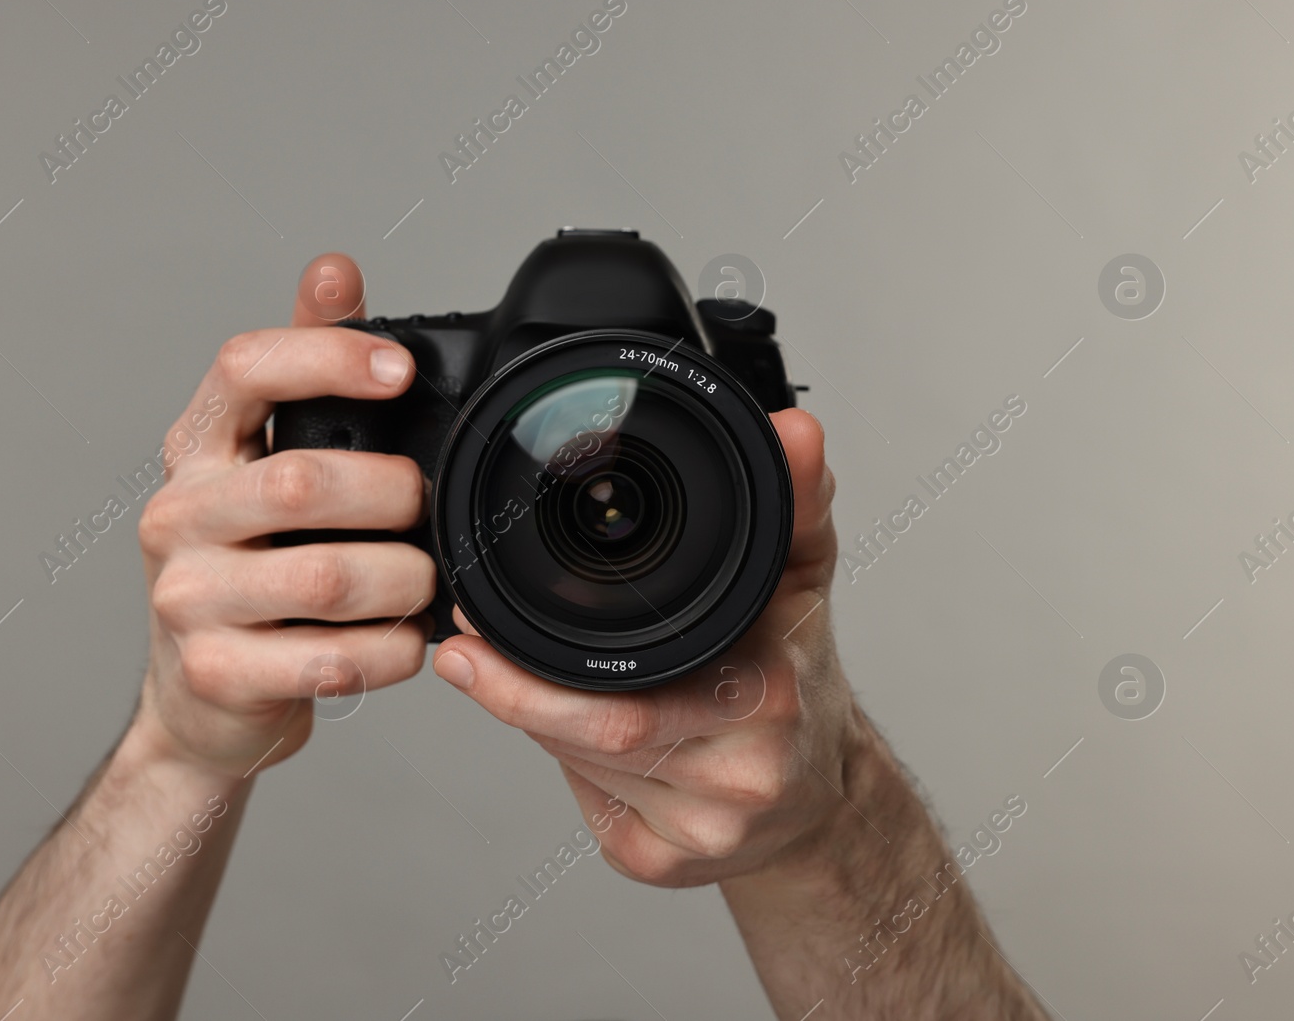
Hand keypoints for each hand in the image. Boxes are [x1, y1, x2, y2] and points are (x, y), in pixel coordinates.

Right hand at [131, 254, 434, 776]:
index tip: (400, 371)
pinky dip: (390, 651)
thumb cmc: (249, 564)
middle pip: (302, 480)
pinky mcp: (217, 673)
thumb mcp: (265, 462)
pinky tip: (401, 642)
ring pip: (329, 576)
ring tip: (421, 582)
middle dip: (391, 495)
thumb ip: (305, 371)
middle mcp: (178, 515)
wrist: (201, 697)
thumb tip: (333, 270)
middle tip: (422, 509)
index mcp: (198, 448)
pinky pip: (332, 658)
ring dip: (403, 580)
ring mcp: (189, 598)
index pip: (246, 368)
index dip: (328, 356)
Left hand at [433, 409, 862, 886]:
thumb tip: (796, 428)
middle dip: (520, 689)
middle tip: (468, 648)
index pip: (623, 694)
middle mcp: (739, 777)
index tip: (476, 631)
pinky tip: (578, 734)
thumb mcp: (801, 576)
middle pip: (590, 734)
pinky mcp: (661, 866)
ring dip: (541, 718)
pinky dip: (567, 763)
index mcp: (767, 697)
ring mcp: (700, 833)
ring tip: (534, 673)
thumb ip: (793, 499)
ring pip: (577, 766)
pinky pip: (586, 805)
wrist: (825, 789)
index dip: (534, 671)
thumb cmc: (795, 672)